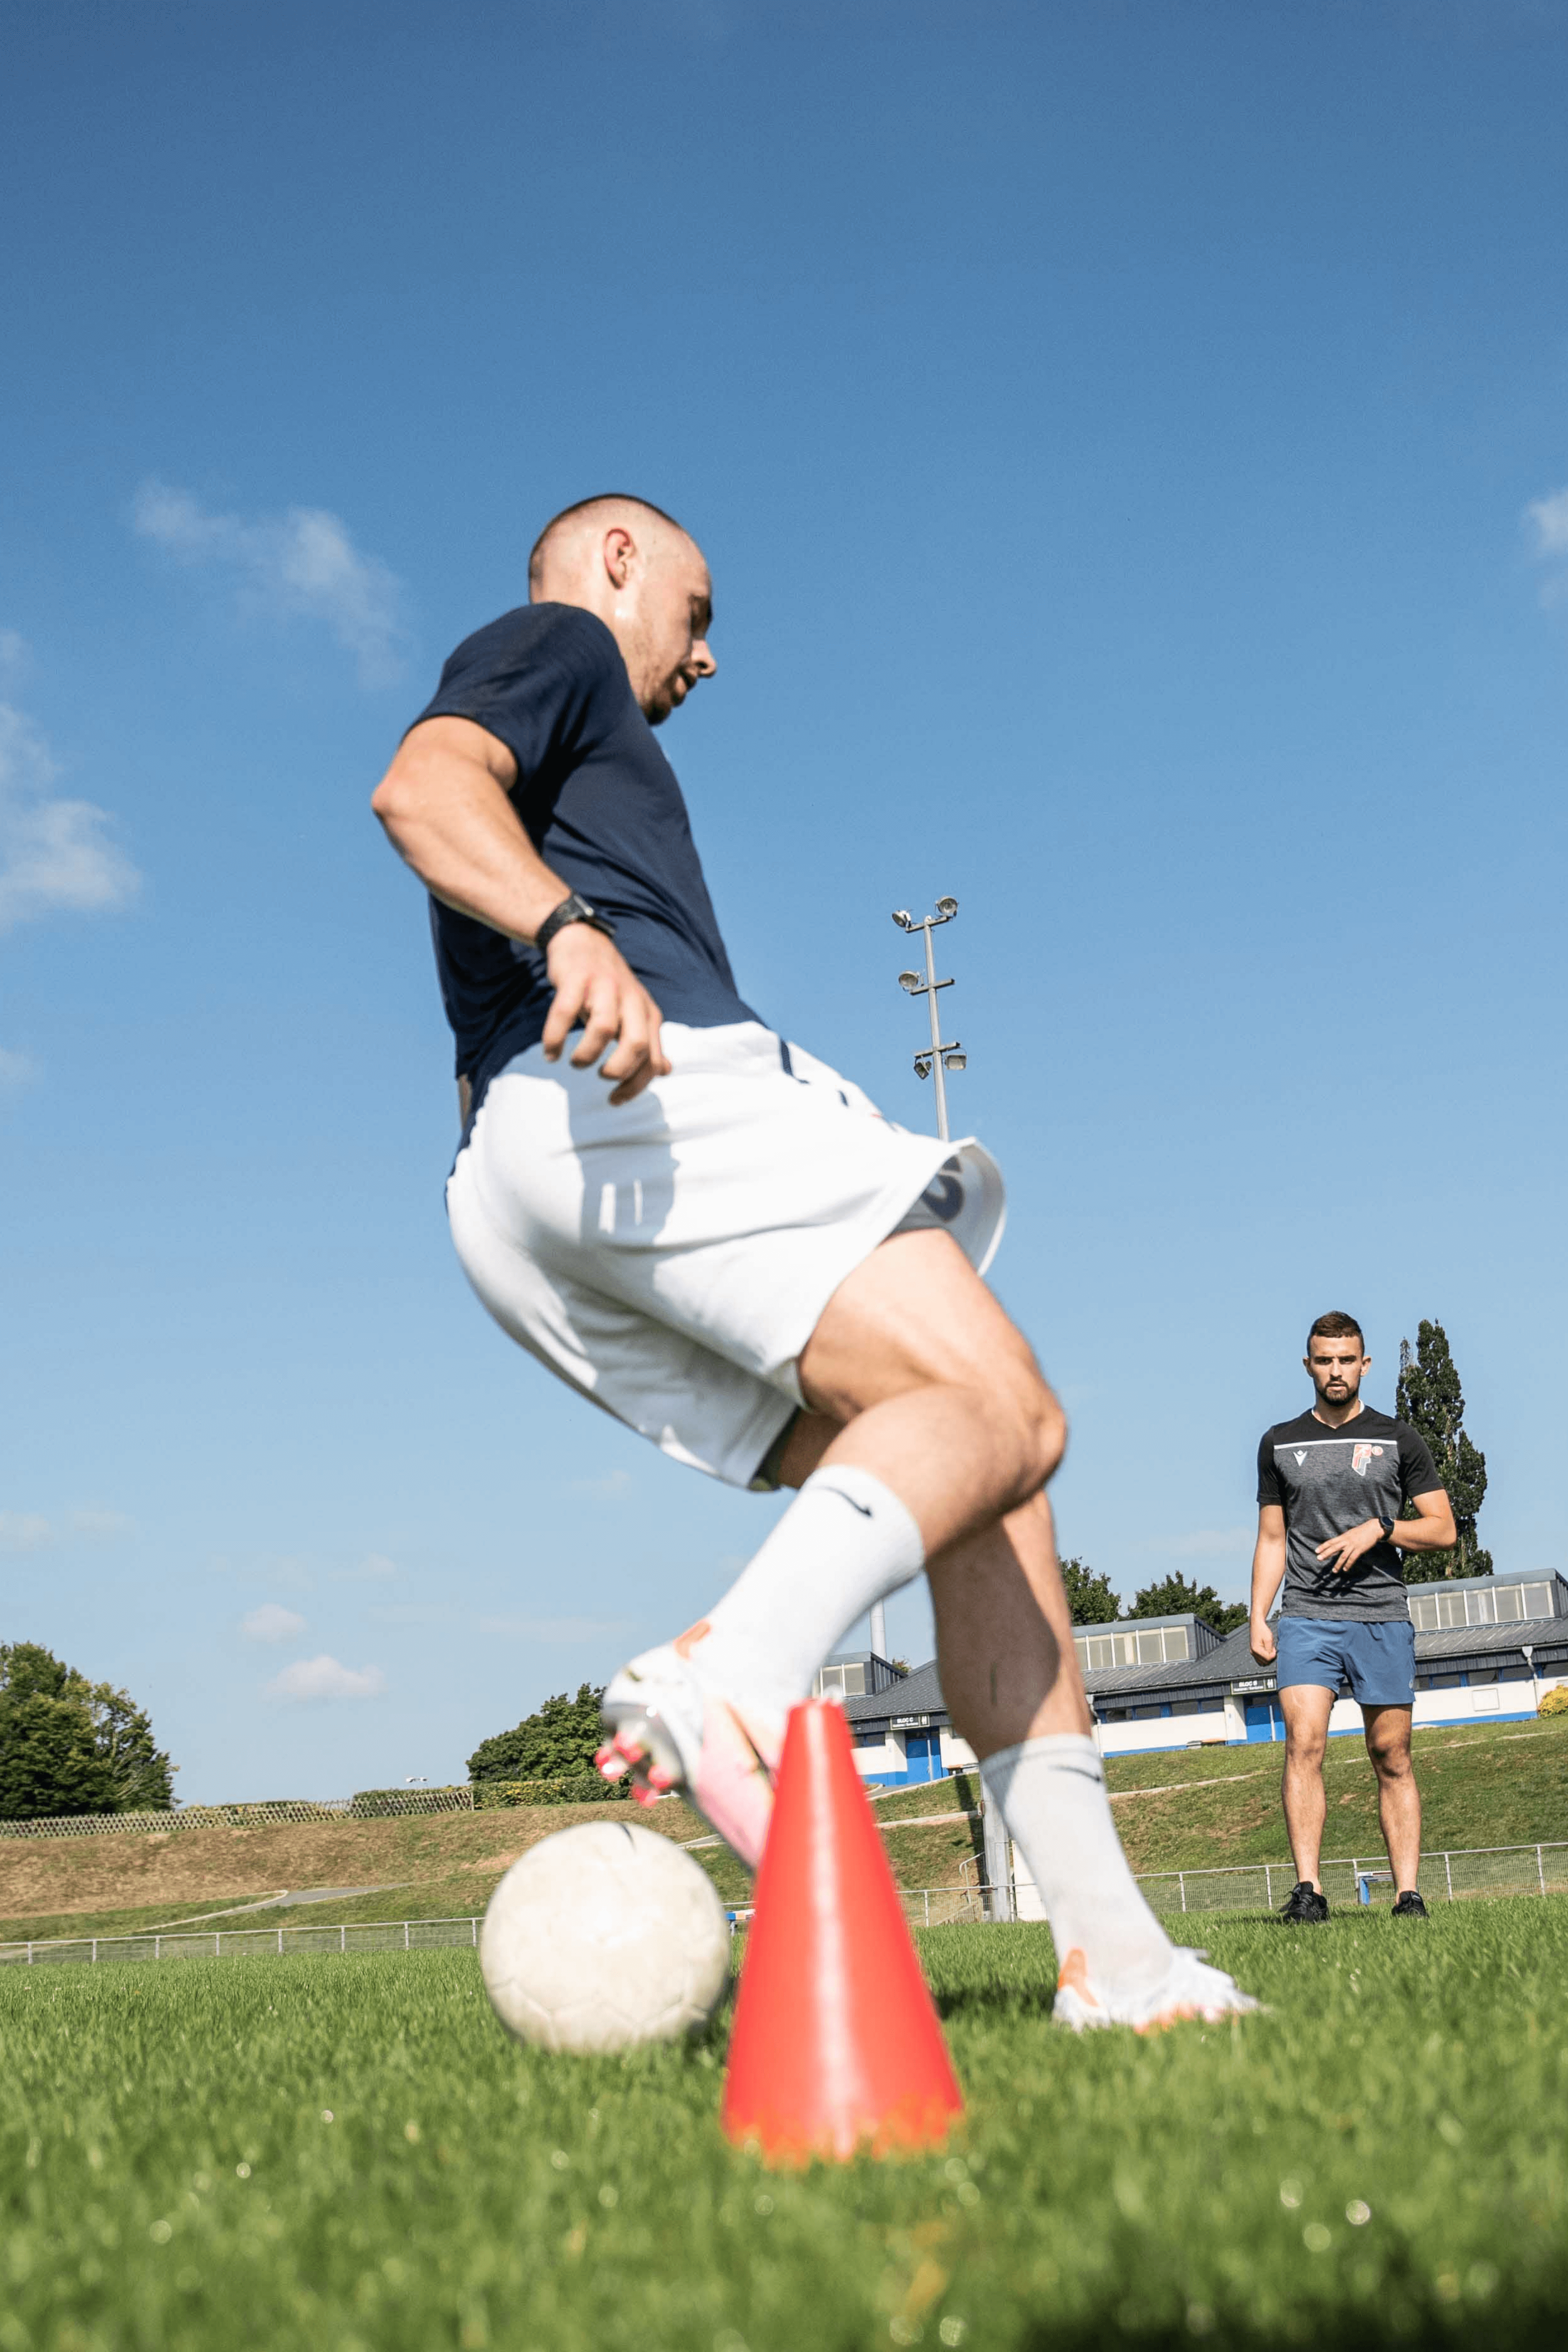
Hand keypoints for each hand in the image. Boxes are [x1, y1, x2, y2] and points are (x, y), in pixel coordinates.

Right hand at [540, 925, 670, 1105]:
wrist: (582, 941)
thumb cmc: (607, 986)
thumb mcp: (635, 1012)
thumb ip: (648, 1042)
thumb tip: (664, 1071)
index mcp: (647, 1013)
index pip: (652, 1058)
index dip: (637, 1085)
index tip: (616, 1099)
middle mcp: (630, 1000)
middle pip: (637, 1044)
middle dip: (619, 1070)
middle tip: (601, 1077)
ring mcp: (603, 987)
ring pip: (603, 1028)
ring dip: (587, 1054)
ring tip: (576, 1062)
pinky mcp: (576, 979)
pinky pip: (564, 1012)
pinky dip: (555, 1038)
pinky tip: (551, 1053)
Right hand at [1249, 1617, 1276, 1664]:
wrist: (1257, 1624)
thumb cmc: (1262, 1630)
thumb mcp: (1269, 1639)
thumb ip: (1271, 1650)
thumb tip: (1272, 1656)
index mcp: (1256, 1649)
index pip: (1268, 1658)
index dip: (1273, 1654)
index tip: (1274, 1648)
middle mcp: (1253, 1652)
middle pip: (1265, 1661)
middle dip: (1270, 1656)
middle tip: (1272, 1648)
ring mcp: (1252, 1652)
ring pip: (1263, 1661)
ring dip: (1267, 1657)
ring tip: (1269, 1648)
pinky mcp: (1253, 1651)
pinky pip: (1260, 1659)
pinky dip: (1264, 1656)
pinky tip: (1266, 1650)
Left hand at [1315, 1517, 1384, 1574]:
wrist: (1373, 1529)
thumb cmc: (1361, 1531)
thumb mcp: (1350, 1533)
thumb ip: (1343, 1539)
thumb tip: (1337, 1544)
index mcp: (1343, 1536)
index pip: (1330, 1542)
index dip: (1323, 1546)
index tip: (1316, 1551)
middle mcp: (1346, 1541)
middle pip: (1333, 1548)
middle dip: (1325, 1554)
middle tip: (1318, 1559)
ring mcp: (1353, 1545)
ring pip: (1343, 1556)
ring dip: (1338, 1564)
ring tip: (1334, 1571)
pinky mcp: (1359, 1550)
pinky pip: (1352, 1558)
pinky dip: (1348, 1564)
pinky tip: (1345, 1569)